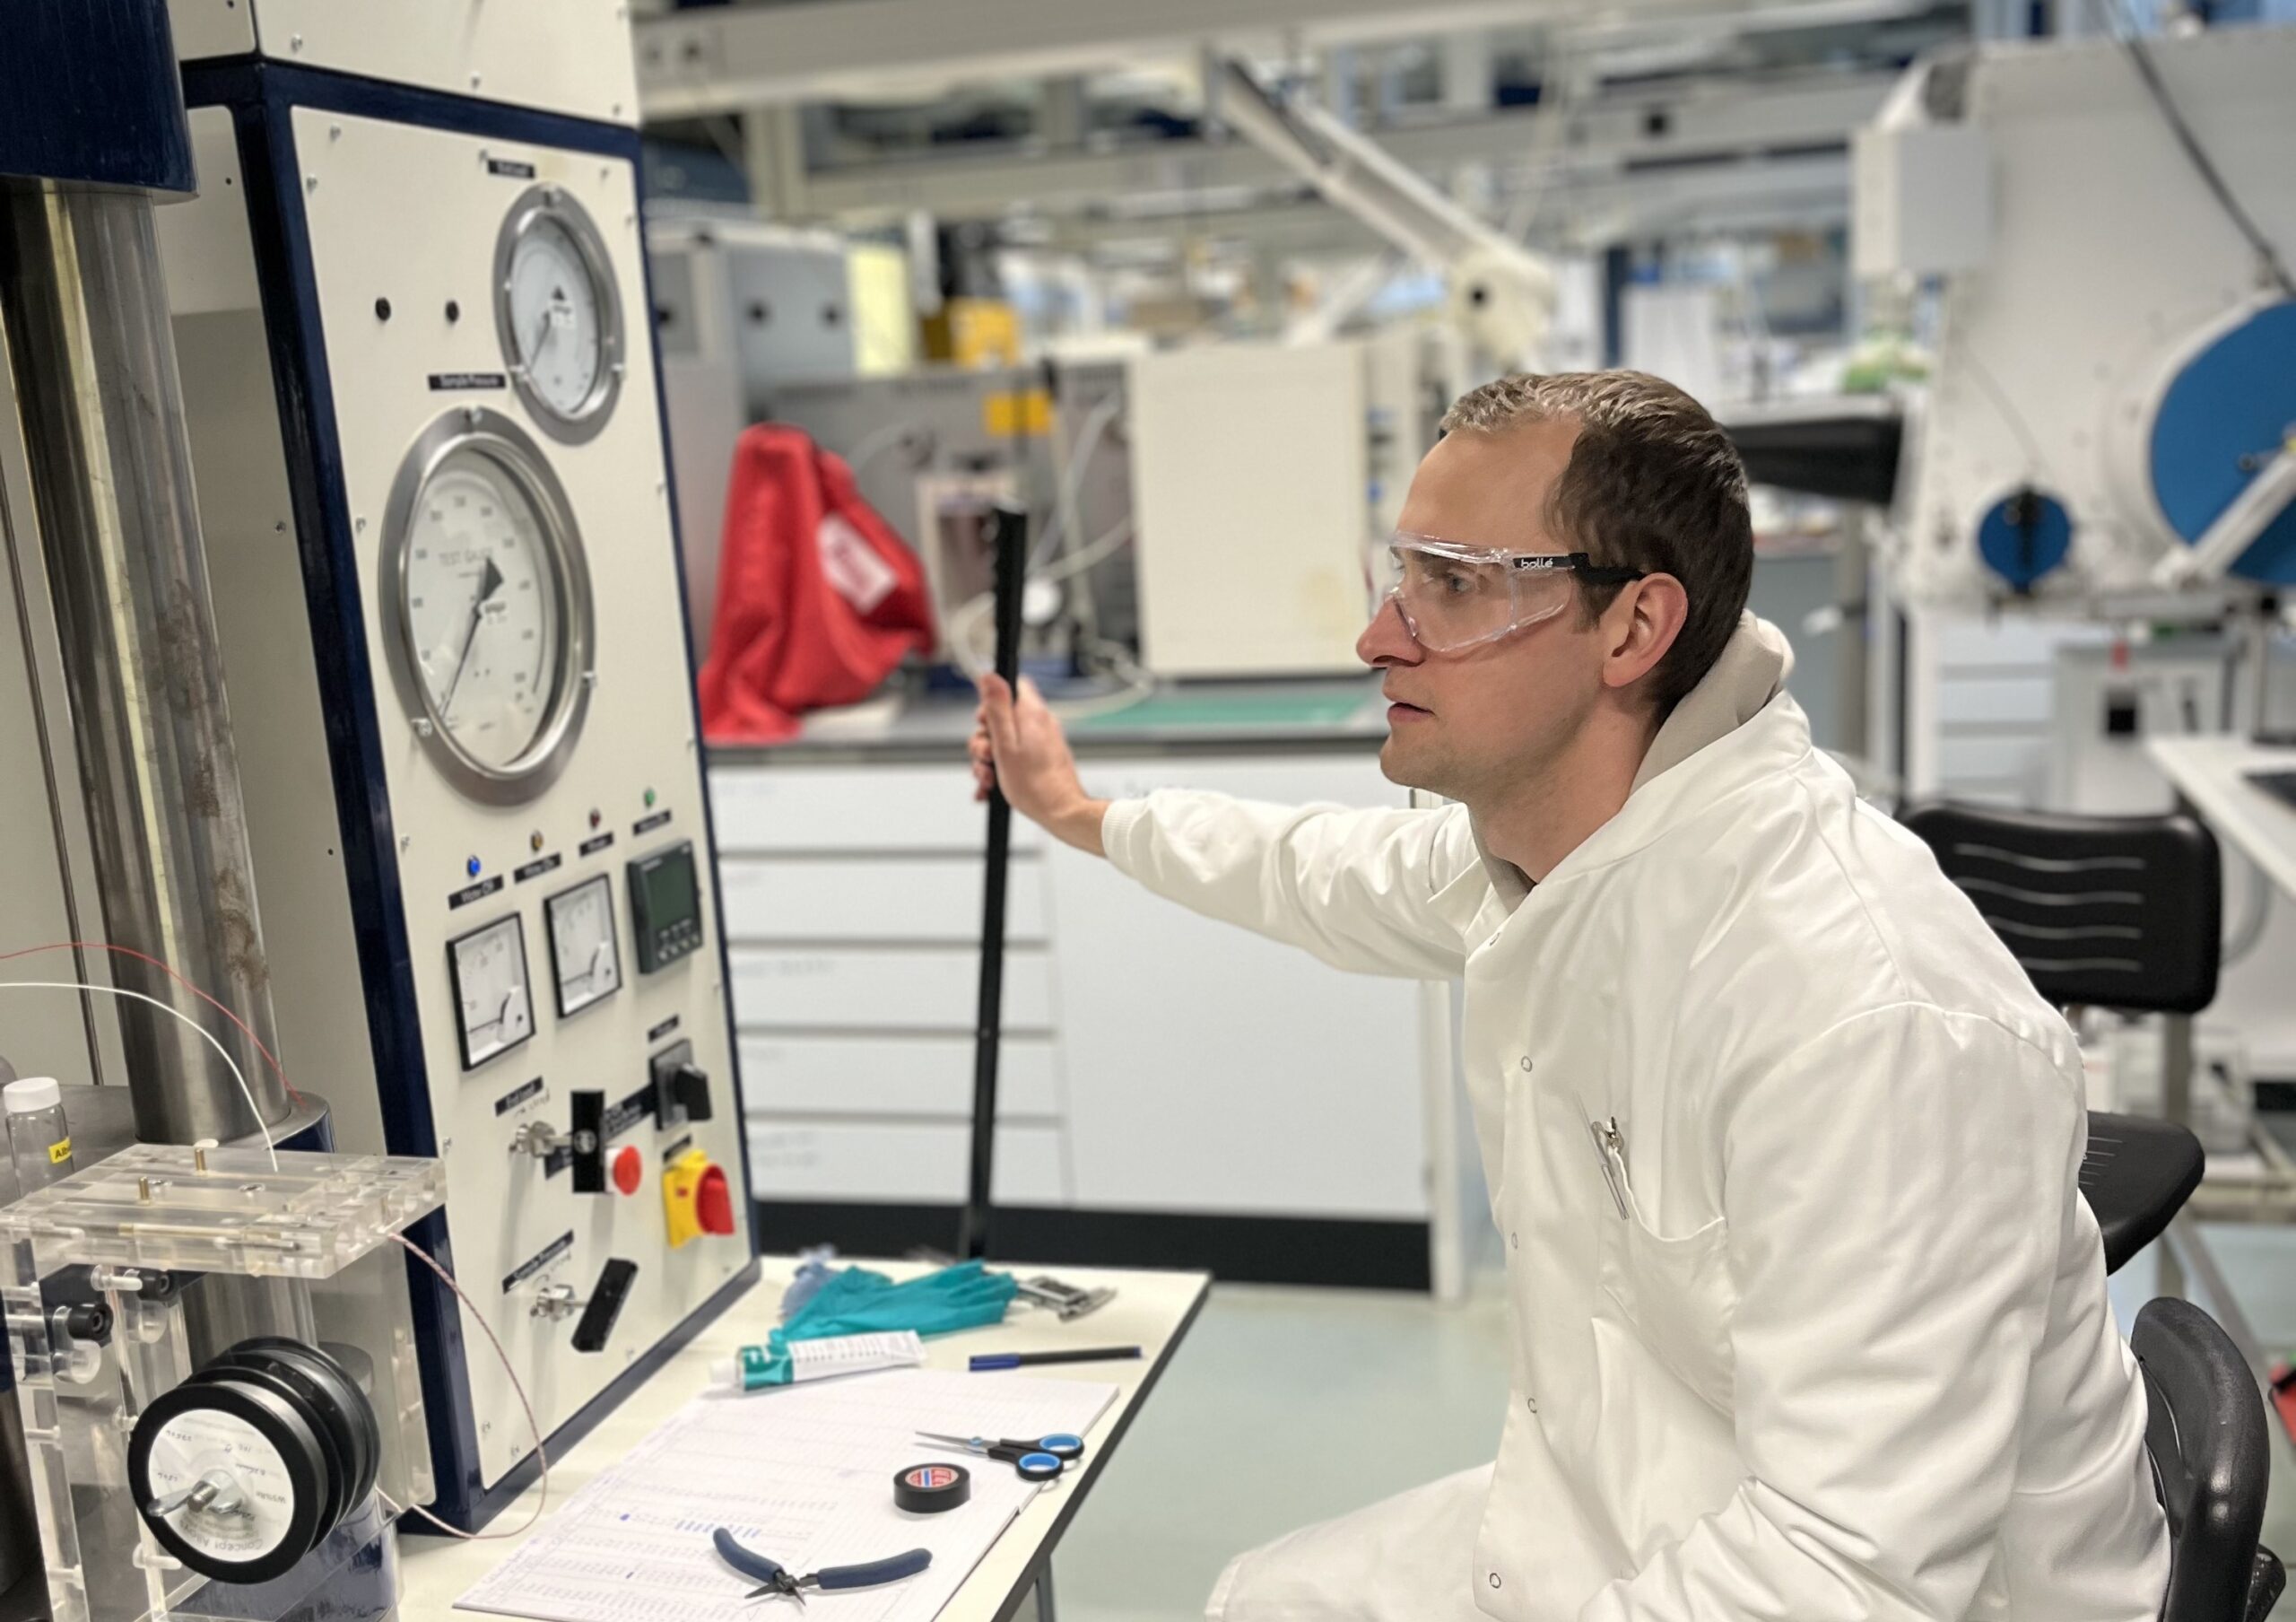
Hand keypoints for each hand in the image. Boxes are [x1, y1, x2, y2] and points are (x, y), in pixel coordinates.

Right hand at [971, 675, 1108, 855]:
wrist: (1062, 812)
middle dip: (984, 740)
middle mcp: (1039, 723)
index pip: (1011, 685)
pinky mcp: (1042, 758)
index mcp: (1031, 713)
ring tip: (989, 779)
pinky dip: (1000, 769)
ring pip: (1004, 741)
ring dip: (989, 760)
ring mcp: (1041, 741)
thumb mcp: (1005, 744)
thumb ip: (997, 708)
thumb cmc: (1034, 785)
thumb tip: (989, 675)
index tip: (985, 725)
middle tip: (986, 759)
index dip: (990, 702)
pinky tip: (991, 788)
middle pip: (1001, 718)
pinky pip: (1015, 756)